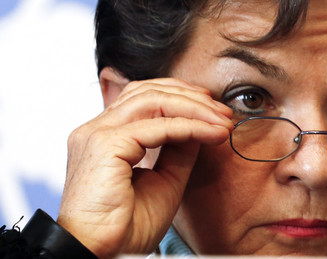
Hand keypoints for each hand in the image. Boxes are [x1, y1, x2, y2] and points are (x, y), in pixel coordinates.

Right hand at [57, 77, 232, 257]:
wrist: (103, 253)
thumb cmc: (127, 225)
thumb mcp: (165, 179)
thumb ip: (180, 148)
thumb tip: (203, 124)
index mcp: (104, 136)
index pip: (143, 97)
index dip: (182, 98)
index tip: (215, 112)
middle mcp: (95, 129)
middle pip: (148, 91)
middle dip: (192, 97)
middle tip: (224, 113)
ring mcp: (97, 134)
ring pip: (153, 100)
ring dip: (195, 108)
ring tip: (222, 121)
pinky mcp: (105, 145)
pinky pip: (158, 126)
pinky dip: (191, 126)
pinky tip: (213, 134)